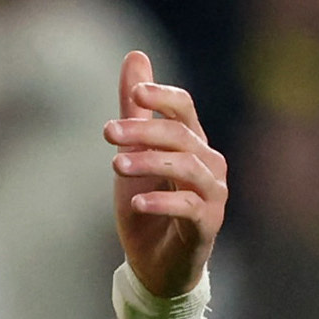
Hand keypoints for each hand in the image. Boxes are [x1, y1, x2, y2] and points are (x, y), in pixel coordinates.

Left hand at [103, 52, 226, 296]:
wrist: (153, 262)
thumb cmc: (146, 202)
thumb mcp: (132, 152)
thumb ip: (135, 110)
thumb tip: (136, 56)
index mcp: (191, 143)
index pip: (184, 109)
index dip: (162, 97)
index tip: (133, 94)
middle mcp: (208, 164)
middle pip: (181, 135)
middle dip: (143, 130)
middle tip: (107, 132)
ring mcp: (212, 195)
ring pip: (188, 168)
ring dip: (150, 162)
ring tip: (116, 164)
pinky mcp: (207, 225)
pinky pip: (191, 208)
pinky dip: (163, 202)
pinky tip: (136, 201)